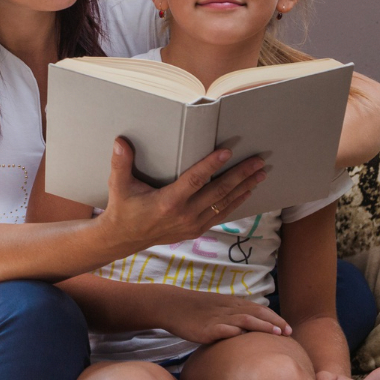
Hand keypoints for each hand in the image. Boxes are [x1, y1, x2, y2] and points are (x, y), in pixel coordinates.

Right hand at [97, 138, 265, 253]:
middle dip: (240, 175)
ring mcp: (192, 224)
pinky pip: (220, 215)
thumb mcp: (118, 185)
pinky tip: (247, 192)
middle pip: (218, 192)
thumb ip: (120, 163)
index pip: (195, 180)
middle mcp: (184, 214)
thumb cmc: (123, 208)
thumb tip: (120, 141)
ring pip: (224, 204)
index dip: (211, 165)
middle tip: (258, 161)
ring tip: (260, 174)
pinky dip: (236, 203)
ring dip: (244, 188)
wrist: (124, 238)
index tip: (228, 152)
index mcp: (168, 202)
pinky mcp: (195, 230)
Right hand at [157, 288, 292, 343]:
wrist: (171, 305)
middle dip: (274, 322)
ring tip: (275, 333)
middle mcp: (227, 308)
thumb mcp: (217, 308)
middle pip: (256, 313)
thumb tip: (250, 329)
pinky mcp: (206, 329)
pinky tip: (245, 337)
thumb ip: (233, 316)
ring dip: (261, 326)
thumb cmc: (195, 310)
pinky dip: (235, 332)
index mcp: (231, 303)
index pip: (258, 309)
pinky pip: (223, 329)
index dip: (275, 318)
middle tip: (289, 332)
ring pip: (244, 319)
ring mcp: (217, 318)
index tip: (289, 329)